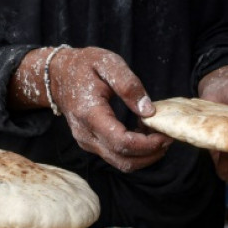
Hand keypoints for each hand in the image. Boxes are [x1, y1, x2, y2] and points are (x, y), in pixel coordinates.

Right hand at [48, 47, 172, 171]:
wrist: (58, 75)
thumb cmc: (84, 65)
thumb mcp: (108, 63)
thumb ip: (129, 85)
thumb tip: (149, 111)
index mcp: (90, 114)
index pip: (122, 142)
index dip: (148, 144)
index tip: (166, 134)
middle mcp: (86, 135)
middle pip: (124, 160)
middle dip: (151, 153)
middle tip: (169, 136)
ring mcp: (87, 142)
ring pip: (121, 163)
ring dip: (144, 155)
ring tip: (159, 135)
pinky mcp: (91, 144)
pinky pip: (116, 157)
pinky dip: (135, 152)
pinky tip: (145, 135)